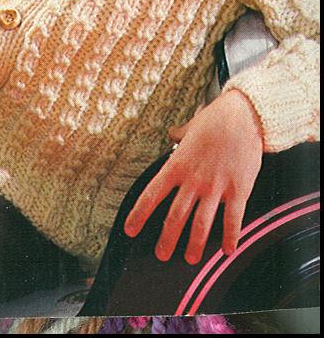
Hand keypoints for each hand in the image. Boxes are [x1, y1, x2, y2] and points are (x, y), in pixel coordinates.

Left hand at [124, 89, 263, 264]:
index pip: (152, 194)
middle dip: (167, 238)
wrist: (244, 115)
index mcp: (177, 165)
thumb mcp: (190, 127)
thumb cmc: (214, 120)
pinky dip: (230, 236)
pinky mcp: (239, 189)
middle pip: (175, 216)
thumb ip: (179, 135)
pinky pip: (233, 218)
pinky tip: (227, 251)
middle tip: (161, 255)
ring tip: (189, 259)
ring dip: (194, 244)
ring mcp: (216, 186)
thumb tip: (171, 133)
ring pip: (201, 223)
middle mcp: (193, 179)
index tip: (130, 230)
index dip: (139, 214)